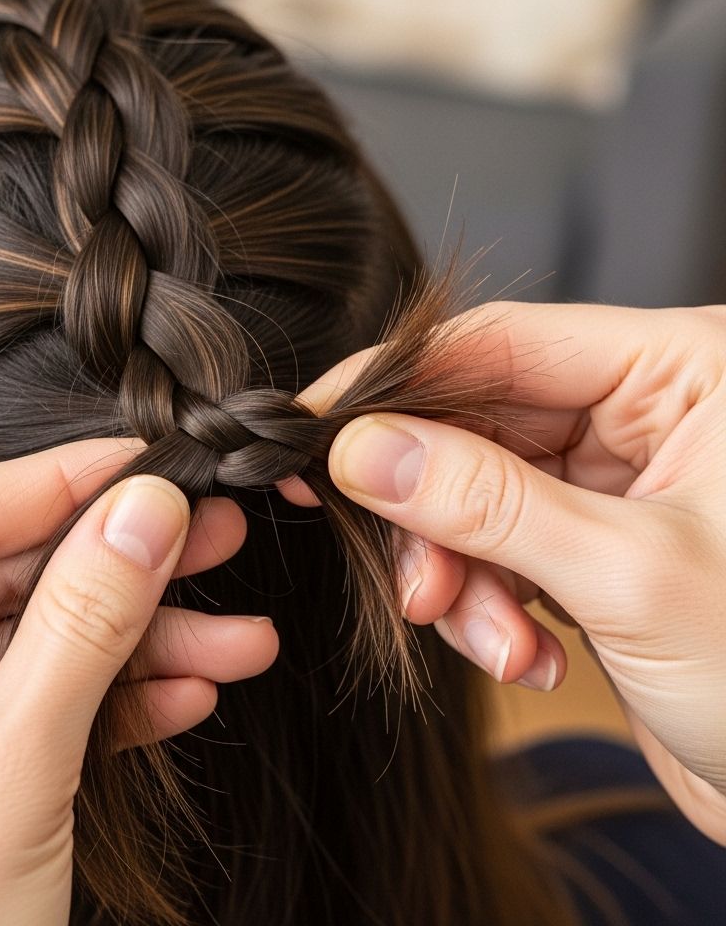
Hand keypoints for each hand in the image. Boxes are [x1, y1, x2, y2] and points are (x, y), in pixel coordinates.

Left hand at [0, 439, 276, 925]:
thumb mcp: (11, 774)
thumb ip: (83, 625)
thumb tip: (145, 512)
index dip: (60, 485)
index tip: (147, 460)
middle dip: (117, 572)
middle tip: (210, 537)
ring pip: (29, 650)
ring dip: (137, 648)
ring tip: (235, 640)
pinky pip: (29, 710)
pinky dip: (109, 706)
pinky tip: (186, 696)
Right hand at [287, 302, 725, 843]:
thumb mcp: (627, 575)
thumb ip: (485, 503)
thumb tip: (366, 451)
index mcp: (683, 372)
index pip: (502, 343)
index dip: (396, 382)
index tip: (316, 423)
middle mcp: (644, 413)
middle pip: (475, 425)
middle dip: (434, 512)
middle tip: (410, 576)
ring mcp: (613, 481)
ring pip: (473, 495)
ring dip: (459, 574)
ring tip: (492, 639)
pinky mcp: (589, 544)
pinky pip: (495, 549)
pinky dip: (487, 606)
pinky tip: (523, 655)